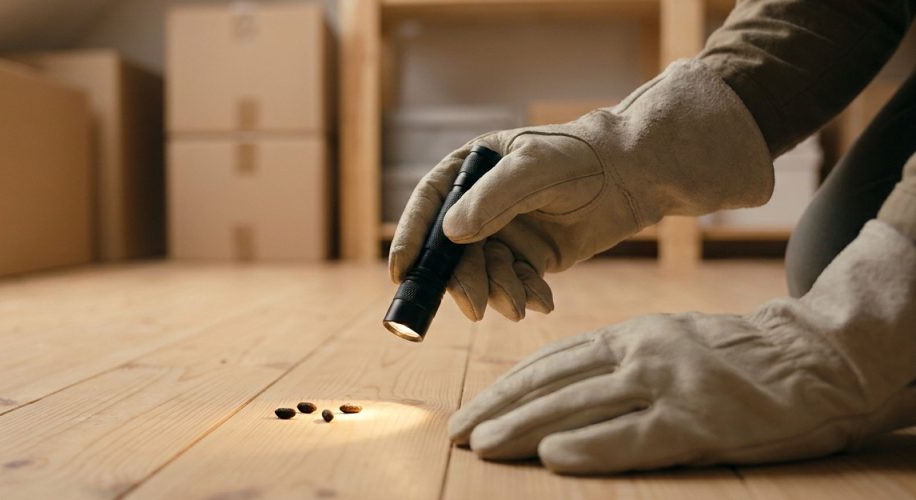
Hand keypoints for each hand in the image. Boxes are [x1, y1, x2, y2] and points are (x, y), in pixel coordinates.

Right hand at [389, 59, 772, 321]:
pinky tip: (542, 300)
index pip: (430, 204)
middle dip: (462, 281)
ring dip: (497, 292)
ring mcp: (505, 231)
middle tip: (475, 307)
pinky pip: (514, 283)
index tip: (402, 274)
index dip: (412, 239)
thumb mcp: (535, 169)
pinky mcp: (530, 255)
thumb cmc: (582, 158)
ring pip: (483, 272)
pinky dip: (524, 296)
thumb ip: (493, 199)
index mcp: (471, 169)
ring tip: (520, 303)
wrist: (634, 175)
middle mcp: (481, 203)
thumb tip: (451, 234)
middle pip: (453, 249)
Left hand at [449, 220, 915, 473]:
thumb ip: (614, 360)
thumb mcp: (665, 342)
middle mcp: (638, 354)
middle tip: (455, 431)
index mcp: (629, 336)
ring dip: (523, 427)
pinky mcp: (698, 422)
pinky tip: (553, 458)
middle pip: (551, 383)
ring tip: (481, 444)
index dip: (503, 388)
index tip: (468, 410)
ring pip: (578, 407)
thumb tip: (554, 389)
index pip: (549, 363)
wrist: (815, 358)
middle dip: (497, 409)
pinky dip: (590, 447)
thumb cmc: (735, 359)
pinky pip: (633, 436)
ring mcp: (667, 386)